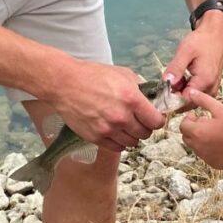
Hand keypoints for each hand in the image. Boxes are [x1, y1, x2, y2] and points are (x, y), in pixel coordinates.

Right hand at [46, 59, 165, 152]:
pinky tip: (115, 131)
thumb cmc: (93, 75)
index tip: (154, 117)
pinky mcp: (96, 138)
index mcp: (132, 99)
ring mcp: (108, 130)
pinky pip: (117, 148)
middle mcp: (121, 117)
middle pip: (145, 134)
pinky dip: (119, 142)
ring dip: (132, 136)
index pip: (156, 121)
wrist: (65, 84)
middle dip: (145, 127)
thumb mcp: (123, 74)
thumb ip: (141, 88)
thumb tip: (153, 100)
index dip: (157, 120)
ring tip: (125, 125)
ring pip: (132, 143)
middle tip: (139, 120)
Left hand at [163, 10, 222, 99]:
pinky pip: (195, 94)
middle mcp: (210, 90)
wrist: (216, 34)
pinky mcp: (210, 87)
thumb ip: (176, 68)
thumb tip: (165, 84)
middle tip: (166, 80)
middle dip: (174, 96)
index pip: (183, 101)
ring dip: (179, 91)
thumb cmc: (202, 40)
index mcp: (204, 82)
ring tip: (176, 75)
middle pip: (187, 103)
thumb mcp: (185, 51)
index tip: (160, 89)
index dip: (170, 98)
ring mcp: (212, 90)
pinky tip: (182, 77)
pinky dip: (186, 89)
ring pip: (190, 99)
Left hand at [179, 88, 222, 169]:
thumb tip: (191, 93)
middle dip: (192, 129)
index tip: (198, 116)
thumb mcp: (220, 109)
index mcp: (198, 132)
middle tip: (206, 123)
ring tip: (215, 132)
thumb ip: (203, 100)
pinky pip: (204, 154)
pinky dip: (207, 148)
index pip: (182, 126)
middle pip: (186, 137)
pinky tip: (220, 142)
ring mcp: (204, 156)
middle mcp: (198, 147)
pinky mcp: (212, 163)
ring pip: (194, 146)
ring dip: (199, 138)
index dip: (189, 119)